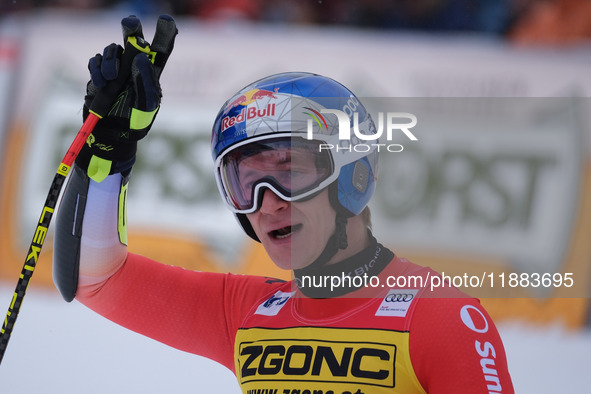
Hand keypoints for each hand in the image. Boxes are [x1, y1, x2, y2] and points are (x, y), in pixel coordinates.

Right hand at [77, 14, 177, 181]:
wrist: (111, 136)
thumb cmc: (135, 123)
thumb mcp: (147, 106)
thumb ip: (146, 82)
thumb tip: (139, 56)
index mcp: (152, 74)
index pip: (160, 50)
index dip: (164, 33)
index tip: (166, 20)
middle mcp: (134, 67)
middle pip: (134, 39)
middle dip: (132, 29)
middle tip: (131, 23)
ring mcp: (116, 69)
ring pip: (112, 49)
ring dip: (111, 60)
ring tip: (111, 79)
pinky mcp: (99, 74)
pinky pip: (95, 61)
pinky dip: (97, 69)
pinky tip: (102, 83)